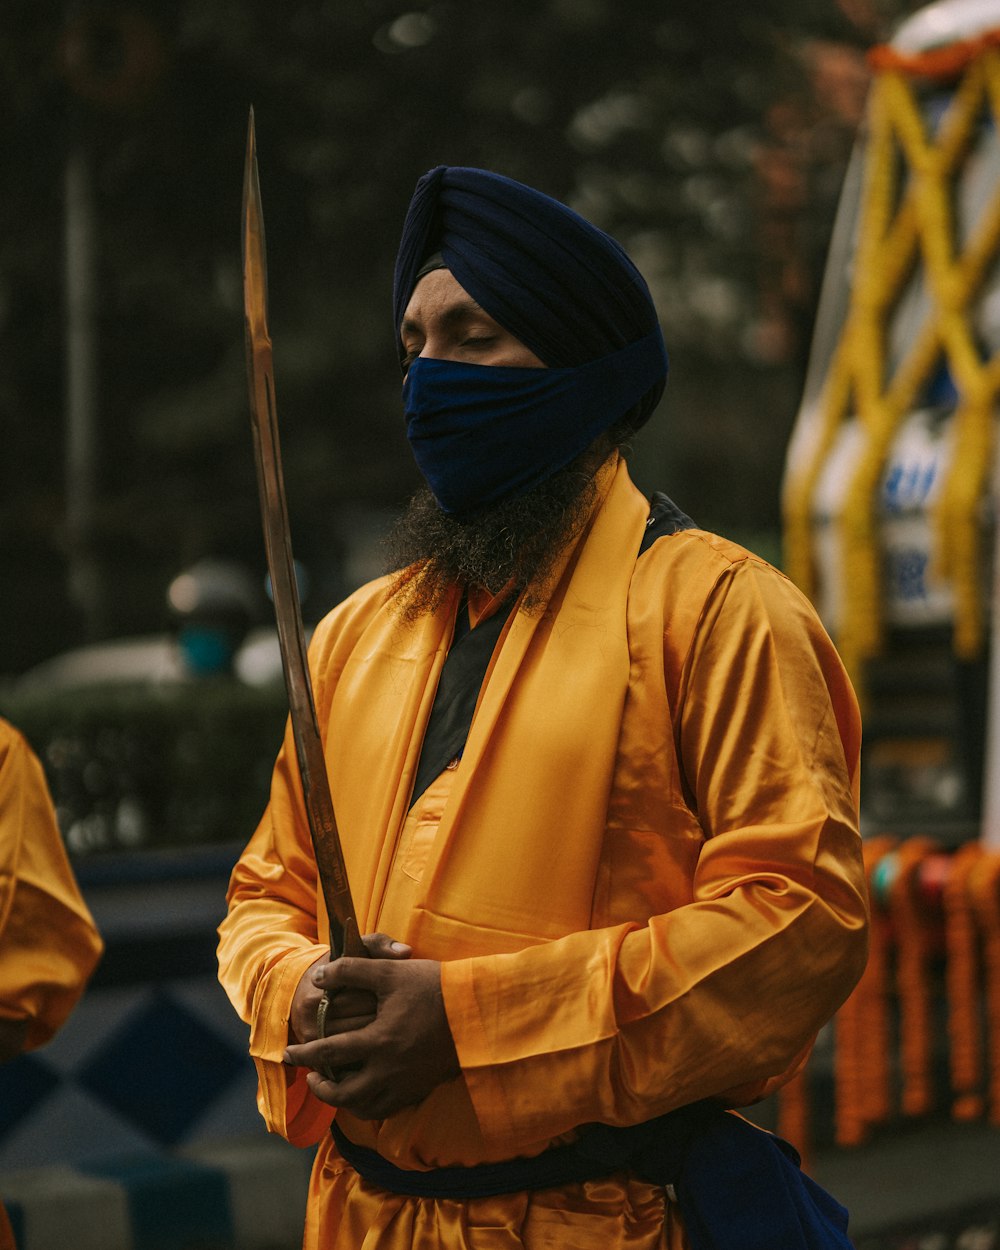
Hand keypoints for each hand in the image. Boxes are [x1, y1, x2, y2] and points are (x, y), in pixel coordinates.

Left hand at [284, 950, 459, 1120]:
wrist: (478, 1009)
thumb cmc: (433, 987)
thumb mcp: (390, 971)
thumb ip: (351, 971)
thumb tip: (319, 978)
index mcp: (378, 1041)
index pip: (328, 1054)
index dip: (303, 1054)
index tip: (287, 1054)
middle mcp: (389, 1071)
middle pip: (342, 1092)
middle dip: (319, 1085)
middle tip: (307, 1076)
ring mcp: (406, 1084)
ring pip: (364, 1107)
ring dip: (342, 1099)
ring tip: (333, 1085)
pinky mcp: (420, 1088)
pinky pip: (387, 1109)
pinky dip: (369, 1105)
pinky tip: (364, 1092)